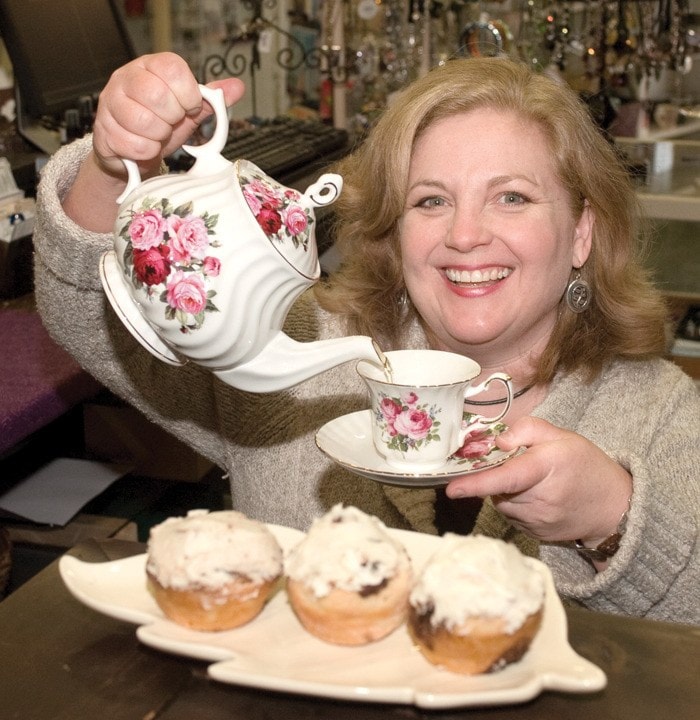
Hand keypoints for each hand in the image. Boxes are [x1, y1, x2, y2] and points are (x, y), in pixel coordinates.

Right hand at [91, 52, 244, 178]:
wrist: (132, 153)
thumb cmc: (160, 125)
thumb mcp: (187, 111)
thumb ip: (210, 99)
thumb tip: (238, 87)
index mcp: (150, 66)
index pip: (172, 68)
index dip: (188, 94)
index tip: (189, 108)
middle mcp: (126, 78)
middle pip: (157, 94)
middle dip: (173, 118)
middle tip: (171, 124)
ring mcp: (110, 102)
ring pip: (143, 121)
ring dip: (159, 136)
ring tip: (158, 136)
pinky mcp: (103, 129)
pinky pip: (133, 144)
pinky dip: (146, 152)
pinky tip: (145, 147)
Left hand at [445, 417, 631, 545]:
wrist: (614, 507)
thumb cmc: (585, 465)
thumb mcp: (562, 436)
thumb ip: (527, 429)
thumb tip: (498, 441)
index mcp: (546, 468)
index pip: (506, 478)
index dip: (477, 483)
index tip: (452, 489)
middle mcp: (540, 500)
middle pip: (498, 489)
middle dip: (497, 477)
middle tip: (520, 466)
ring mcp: (538, 522)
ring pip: (502, 504)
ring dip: (506, 492)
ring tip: (531, 482)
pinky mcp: (535, 535)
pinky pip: (511, 517)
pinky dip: (515, 505)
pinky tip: (535, 498)